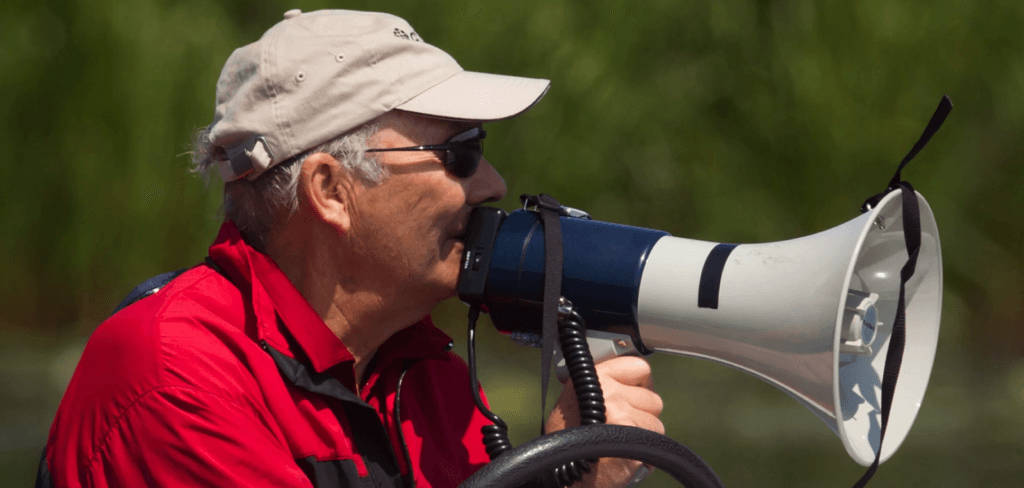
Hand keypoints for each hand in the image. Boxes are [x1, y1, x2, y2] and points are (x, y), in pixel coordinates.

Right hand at [545, 356, 663, 487]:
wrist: (564, 478)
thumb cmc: (568, 445)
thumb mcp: (575, 403)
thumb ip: (604, 386)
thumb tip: (635, 379)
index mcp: (593, 377)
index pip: (638, 367)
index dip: (641, 385)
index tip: (634, 397)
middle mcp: (607, 390)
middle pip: (653, 398)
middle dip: (643, 416)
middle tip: (623, 428)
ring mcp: (620, 411)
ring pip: (656, 422)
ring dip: (644, 436)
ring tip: (620, 444)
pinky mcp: (631, 434)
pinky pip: (656, 441)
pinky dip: (646, 453)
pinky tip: (625, 457)